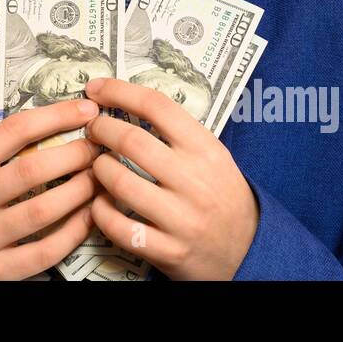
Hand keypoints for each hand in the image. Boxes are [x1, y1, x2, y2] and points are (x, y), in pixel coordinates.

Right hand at [0, 98, 101, 279]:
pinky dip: (74, 231)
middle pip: (31, 170)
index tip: (86, 110)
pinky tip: (89, 215)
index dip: (56, 117)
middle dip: (74, 155)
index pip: (14, 131)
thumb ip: (1, 153)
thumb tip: (59, 124)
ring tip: (98, 179)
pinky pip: (45, 250)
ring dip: (80, 191)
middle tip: (97, 149)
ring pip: (42, 211)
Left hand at [81, 77, 258, 279]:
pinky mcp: (169, 252)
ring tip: (96, 165)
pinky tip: (100, 202)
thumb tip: (126, 102)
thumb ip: (177, 133)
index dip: (120, 91)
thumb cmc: (221, 195)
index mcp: (206, 150)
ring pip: (120, 183)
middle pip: (131, 141)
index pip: (157, 106)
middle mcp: (195, 181)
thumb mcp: (213, 156)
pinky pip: (119, 227)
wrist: (250, 250)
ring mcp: (182, 219)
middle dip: (101, 129)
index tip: (96, 88)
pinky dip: (100, 211)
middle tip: (92, 129)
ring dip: (97, 169)